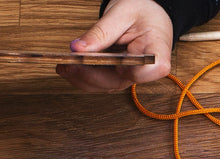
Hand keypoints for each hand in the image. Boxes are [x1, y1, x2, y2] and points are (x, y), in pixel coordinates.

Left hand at [58, 0, 173, 91]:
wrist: (147, 14)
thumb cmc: (141, 11)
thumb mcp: (121, 14)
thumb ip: (101, 33)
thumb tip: (78, 49)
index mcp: (156, 52)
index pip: (147, 71)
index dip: (129, 71)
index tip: (113, 64)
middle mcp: (145, 70)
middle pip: (119, 81)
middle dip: (91, 76)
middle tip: (69, 65)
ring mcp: (131, 75)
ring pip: (107, 85)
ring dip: (83, 79)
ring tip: (62, 66)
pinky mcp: (118, 75)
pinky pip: (101, 81)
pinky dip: (84, 76)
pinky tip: (68, 68)